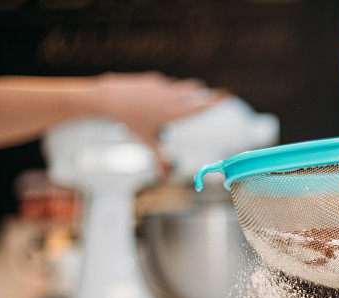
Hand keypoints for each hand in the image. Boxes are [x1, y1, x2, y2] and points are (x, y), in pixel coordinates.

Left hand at [91, 71, 227, 174]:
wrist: (110, 99)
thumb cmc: (130, 122)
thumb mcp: (147, 142)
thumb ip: (159, 159)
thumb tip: (165, 177)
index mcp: (174, 112)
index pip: (201, 104)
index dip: (216, 100)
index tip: (228, 95)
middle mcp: (171, 96)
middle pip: (196, 89)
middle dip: (203, 93)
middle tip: (209, 98)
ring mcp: (162, 85)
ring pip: (182, 85)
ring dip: (187, 91)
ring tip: (183, 100)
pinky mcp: (153, 79)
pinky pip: (166, 84)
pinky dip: (168, 90)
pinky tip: (158, 99)